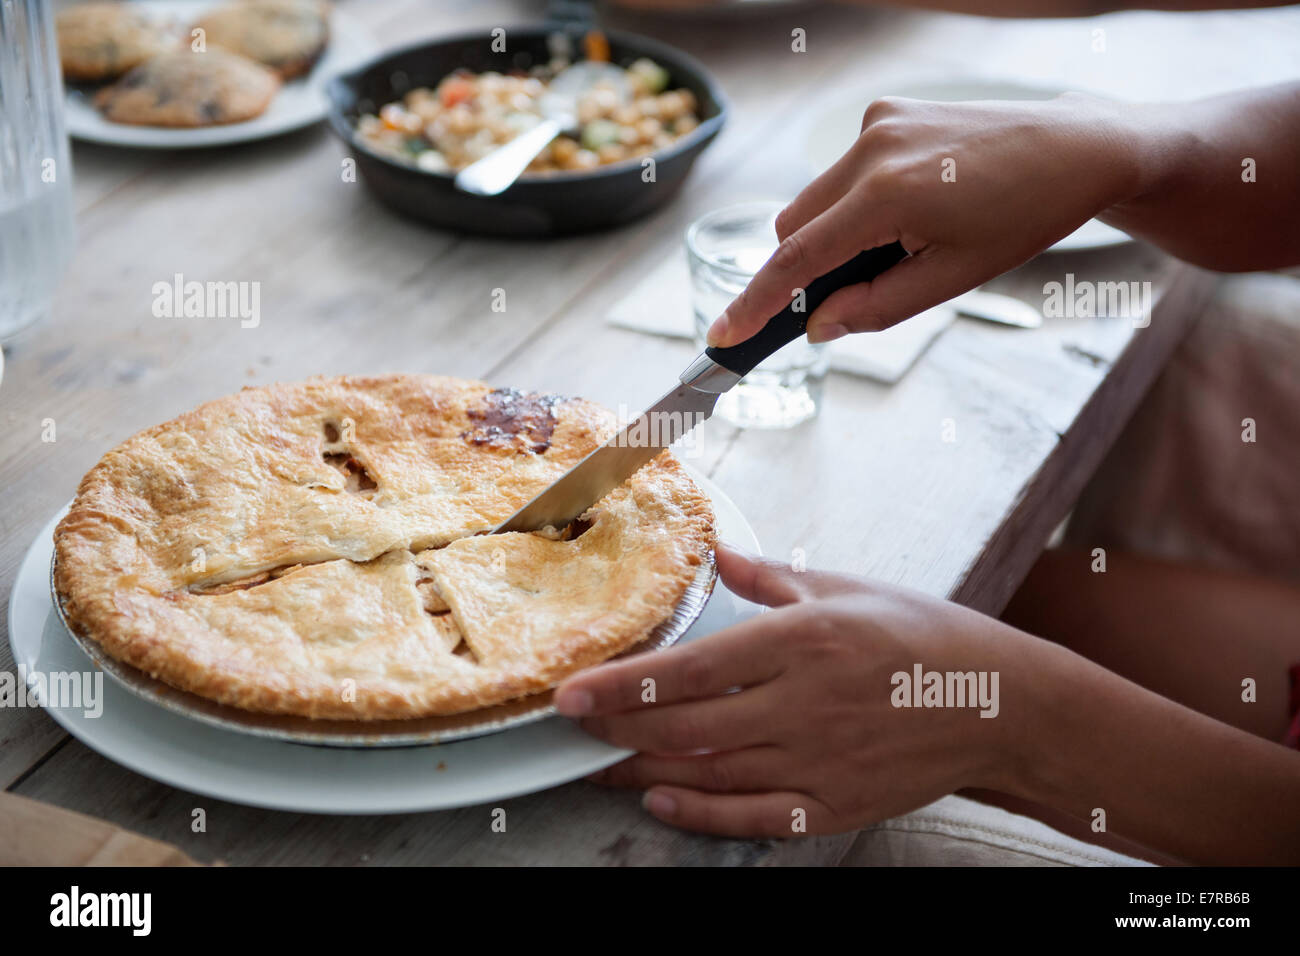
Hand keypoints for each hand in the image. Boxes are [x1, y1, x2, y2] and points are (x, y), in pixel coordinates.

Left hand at [554, 546, 1036, 837]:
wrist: (1000, 702)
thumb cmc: (923, 635)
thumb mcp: (847, 587)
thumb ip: (771, 579)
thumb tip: (715, 552)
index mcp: (805, 639)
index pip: (693, 668)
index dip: (623, 685)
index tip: (570, 692)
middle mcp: (807, 702)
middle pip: (689, 725)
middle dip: (618, 728)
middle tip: (571, 726)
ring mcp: (822, 760)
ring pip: (712, 773)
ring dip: (644, 771)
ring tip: (599, 764)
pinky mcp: (838, 805)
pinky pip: (757, 818)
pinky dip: (703, 815)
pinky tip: (663, 802)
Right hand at [707, 93, 1140, 345]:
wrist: (1074, 149)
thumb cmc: (1023, 216)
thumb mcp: (952, 279)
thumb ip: (875, 308)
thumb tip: (818, 326)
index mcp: (888, 195)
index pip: (798, 259)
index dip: (756, 302)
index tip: (723, 336)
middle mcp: (871, 148)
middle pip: (795, 225)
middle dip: (805, 267)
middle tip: (849, 296)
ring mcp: (877, 122)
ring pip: (815, 198)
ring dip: (834, 233)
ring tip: (904, 241)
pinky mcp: (887, 111)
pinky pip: (843, 171)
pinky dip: (855, 202)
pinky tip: (913, 205)